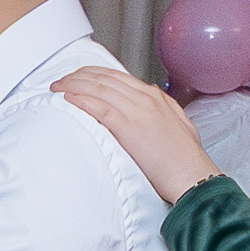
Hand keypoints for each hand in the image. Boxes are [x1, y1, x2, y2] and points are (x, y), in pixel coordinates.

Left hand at [52, 66, 225, 207]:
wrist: (192, 175)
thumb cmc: (185, 158)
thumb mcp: (179, 123)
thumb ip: (164, 106)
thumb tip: (151, 93)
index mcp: (155, 98)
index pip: (117, 77)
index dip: (93, 74)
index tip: (77, 76)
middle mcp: (145, 99)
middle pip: (104, 79)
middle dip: (78, 76)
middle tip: (60, 79)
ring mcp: (138, 112)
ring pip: (99, 89)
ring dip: (74, 86)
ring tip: (57, 87)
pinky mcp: (130, 129)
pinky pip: (101, 108)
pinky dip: (82, 100)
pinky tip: (68, 98)